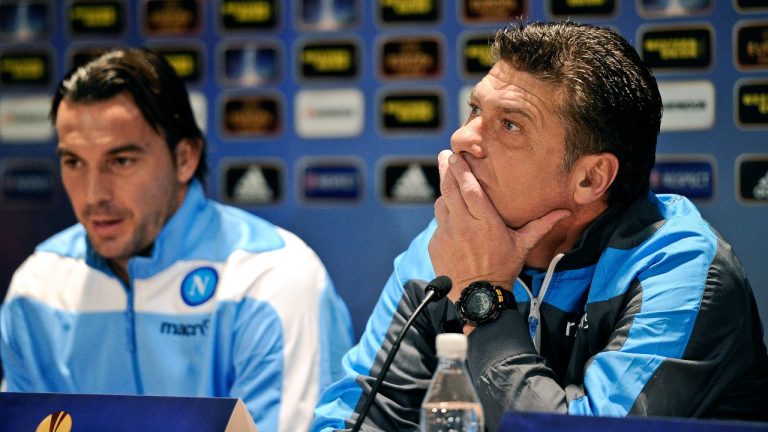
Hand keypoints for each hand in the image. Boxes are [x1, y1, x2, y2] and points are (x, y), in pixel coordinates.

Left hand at [428, 150, 569, 301]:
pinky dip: (443, 215)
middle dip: (445, 170)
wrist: (479, 297)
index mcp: (485, 223)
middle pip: (450, 190)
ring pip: (441, 204)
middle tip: (444, 154)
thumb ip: (541, 225)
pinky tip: (450, 213)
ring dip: (444, 191)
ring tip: (447, 179)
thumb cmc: (503, 269)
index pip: (470, 190)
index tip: (455, 155)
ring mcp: (447, 234)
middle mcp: (463, 226)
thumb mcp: (523, 245)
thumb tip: (566, 211)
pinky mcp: (436, 244)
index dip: (461, 170)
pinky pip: (438, 223)